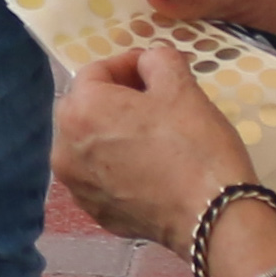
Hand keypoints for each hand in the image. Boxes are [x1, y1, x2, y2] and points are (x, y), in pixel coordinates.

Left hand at [50, 41, 255, 250]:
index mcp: (79, 111)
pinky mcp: (94, 211)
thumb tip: (146, 64)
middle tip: (155, 100)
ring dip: (114, 132)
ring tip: (152, 135)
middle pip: (86, 108)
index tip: (154, 70)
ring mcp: (76, 186)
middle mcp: (64, 149)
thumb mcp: (181, 86)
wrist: (211, 216)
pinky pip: (100, 176)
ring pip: (90, 144)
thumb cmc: (194, 145)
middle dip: (116, 98)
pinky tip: (150, 168)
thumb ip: (157, 60)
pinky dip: (117, 166)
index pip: (96, 72)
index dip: (127, 65)